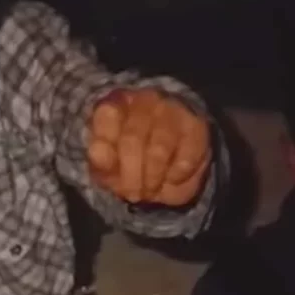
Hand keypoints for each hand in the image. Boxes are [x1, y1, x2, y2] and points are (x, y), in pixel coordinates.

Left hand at [88, 88, 210, 205]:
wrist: (170, 157)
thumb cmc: (130, 160)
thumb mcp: (107, 165)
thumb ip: (100, 161)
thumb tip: (97, 152)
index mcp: (115, 104)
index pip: (106, 116)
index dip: (105, 149)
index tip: (108, 173)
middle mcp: (144, 100)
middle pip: (131, 139)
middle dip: (130, 176)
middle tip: (132, 194)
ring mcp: (172, 110)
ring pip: (159, 149)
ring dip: (153, 178)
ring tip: (150, 191)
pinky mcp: (197, 126)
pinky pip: (186, 157)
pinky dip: (177, 176)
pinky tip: (171, 178)